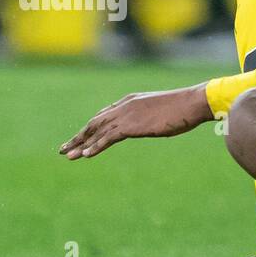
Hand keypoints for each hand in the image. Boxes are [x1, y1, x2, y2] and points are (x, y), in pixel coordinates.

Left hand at [59, 84, 213, 159]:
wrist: (192, 103)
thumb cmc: (182, 108)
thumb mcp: (160, 112)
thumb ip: (149, 118)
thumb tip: (150, 125)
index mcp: (130, 101)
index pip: (104, 115)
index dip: (90, 128)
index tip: (80, 138)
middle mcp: (123, 106)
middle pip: (94, 123)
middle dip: (78, 137)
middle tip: (63, 149)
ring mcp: (126, 115)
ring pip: (96, 131)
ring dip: (80, 144)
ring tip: (67, 155)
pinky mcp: (132, 125)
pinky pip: (108, 138)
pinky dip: (95, 146)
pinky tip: (85, 155)